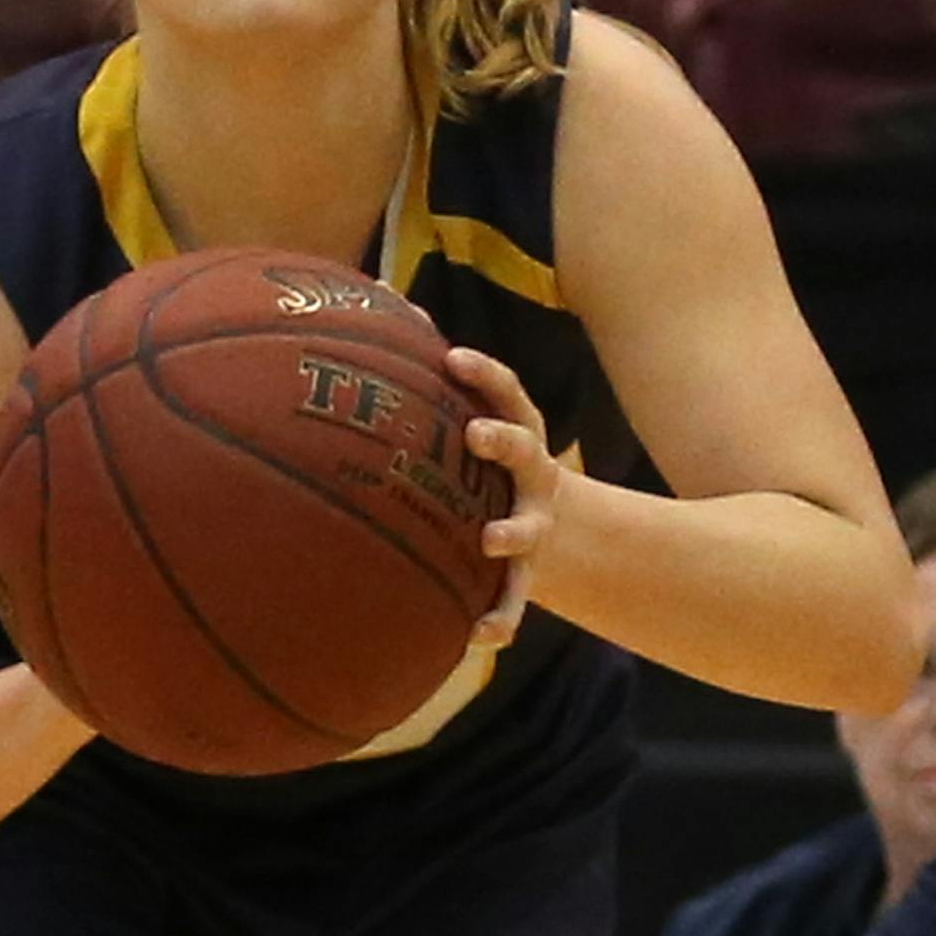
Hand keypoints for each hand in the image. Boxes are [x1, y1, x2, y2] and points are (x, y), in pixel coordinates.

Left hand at [444, 343, 561, 649]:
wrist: (549, 525)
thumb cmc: (486, 460)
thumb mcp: (473, 415)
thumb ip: (436, 372)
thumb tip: (386, 298)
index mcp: (515, 430)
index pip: (506, 392)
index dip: (484, 374)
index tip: (453, 358)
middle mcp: (530, 473)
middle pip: (522, 449)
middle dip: (503, 441)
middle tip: (476, 434)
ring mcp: (531, 523)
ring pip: (526, 528)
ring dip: (512, 531)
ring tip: (491, 539)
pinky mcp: (524, 575)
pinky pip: (513, 602)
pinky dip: (498, 620)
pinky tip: (476, 637)